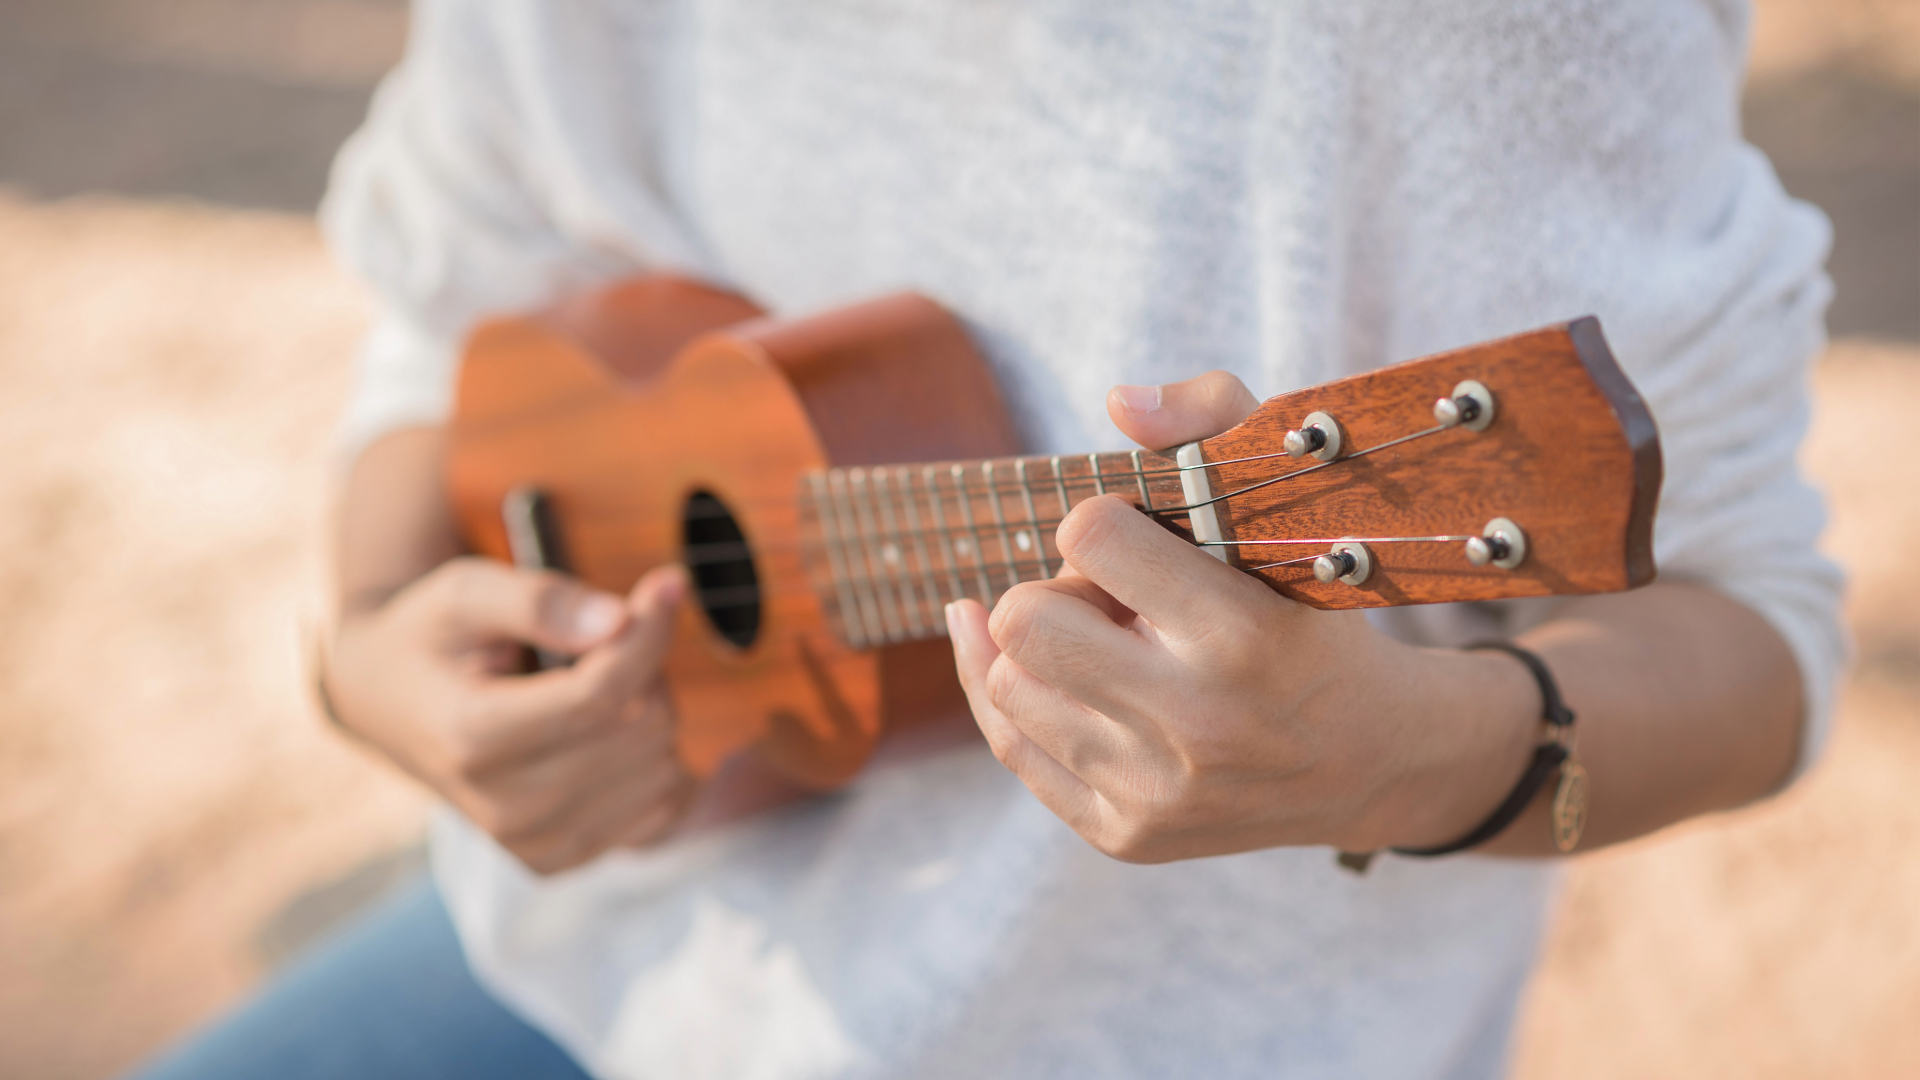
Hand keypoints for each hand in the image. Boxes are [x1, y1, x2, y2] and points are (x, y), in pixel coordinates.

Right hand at [322, 559, 695, 873]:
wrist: (386, 704)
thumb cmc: (432, 637)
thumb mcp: (464, 592)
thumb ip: (538, 600)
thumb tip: (618, 621)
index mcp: (473, 736)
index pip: (601, 693)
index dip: (648, 633)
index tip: (666, 585)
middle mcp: (504, 807)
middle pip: (640, 726)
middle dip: (643, 667)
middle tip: (601, 641)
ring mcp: (534, 844)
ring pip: (662, 765)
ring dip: (650, 711)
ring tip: (594, 687)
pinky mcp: (561, 860)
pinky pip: (663, 806)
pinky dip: (652, 759)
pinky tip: (607, 732)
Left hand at [946, 373, 1538, 862]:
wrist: (1375, 761)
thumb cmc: (1317, 617)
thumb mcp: (1294, 510)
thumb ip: (1215, 423)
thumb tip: (1117, 400)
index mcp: (1242, 635)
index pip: (1089, 537)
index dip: (1096, 521)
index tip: (1128, 537)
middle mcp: (1196, 723)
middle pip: (1025, 621)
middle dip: (1053, 591)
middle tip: (1104, 597)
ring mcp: (1155, 791)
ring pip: (1008, 685)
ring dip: (1036, 647)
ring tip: (1100, 640)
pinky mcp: (1125, 836)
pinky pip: (1011, 749)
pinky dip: (1001, 692)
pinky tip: (1003, 655)